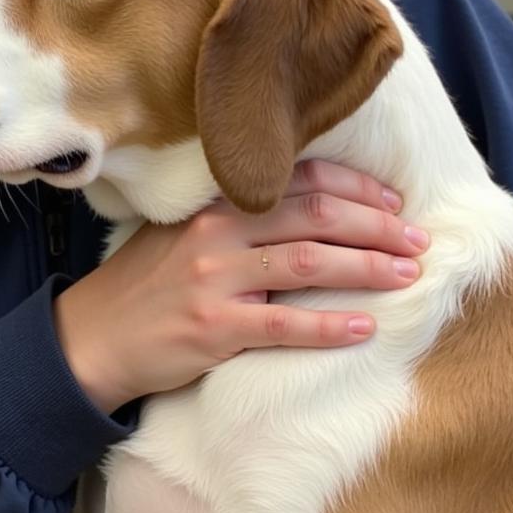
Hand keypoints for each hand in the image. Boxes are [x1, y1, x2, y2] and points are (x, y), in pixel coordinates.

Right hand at [54, 160, 427, 413]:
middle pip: (315, 215)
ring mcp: (215, 279)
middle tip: (417, 239)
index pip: (298, 179)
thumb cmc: (147, 281)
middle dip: (376, 225)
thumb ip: (238, 218)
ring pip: (308, 263)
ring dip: (367, 267)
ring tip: (408, 275)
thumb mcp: (185, 233)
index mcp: (214, 203)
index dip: (354, 186)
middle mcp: (217, 231)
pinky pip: (284, 326)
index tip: (392, 200)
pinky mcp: (214, 329)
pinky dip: (329, 325)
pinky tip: (365, 327)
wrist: (95, 334)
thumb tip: (313, 211)